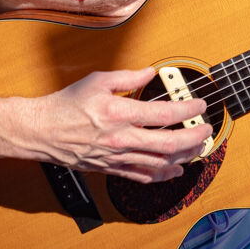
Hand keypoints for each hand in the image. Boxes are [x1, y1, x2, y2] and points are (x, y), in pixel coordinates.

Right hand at [35, 67, 212, 183]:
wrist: (42, 130)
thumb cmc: (67, 104)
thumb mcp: (98, 80)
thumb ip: (128, 77)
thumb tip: (150, 72)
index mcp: (120, 113)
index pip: (165, 114)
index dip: (189, 110)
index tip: (200, 105)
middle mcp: (121, 138)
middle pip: (169, 144)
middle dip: (195, 137)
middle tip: (208, 130)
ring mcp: (117, 157)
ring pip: (160, 163)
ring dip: (185, 157)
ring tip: (199, 149)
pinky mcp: (111, 169)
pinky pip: (143, 176)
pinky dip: (163, 175)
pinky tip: (176, 170)